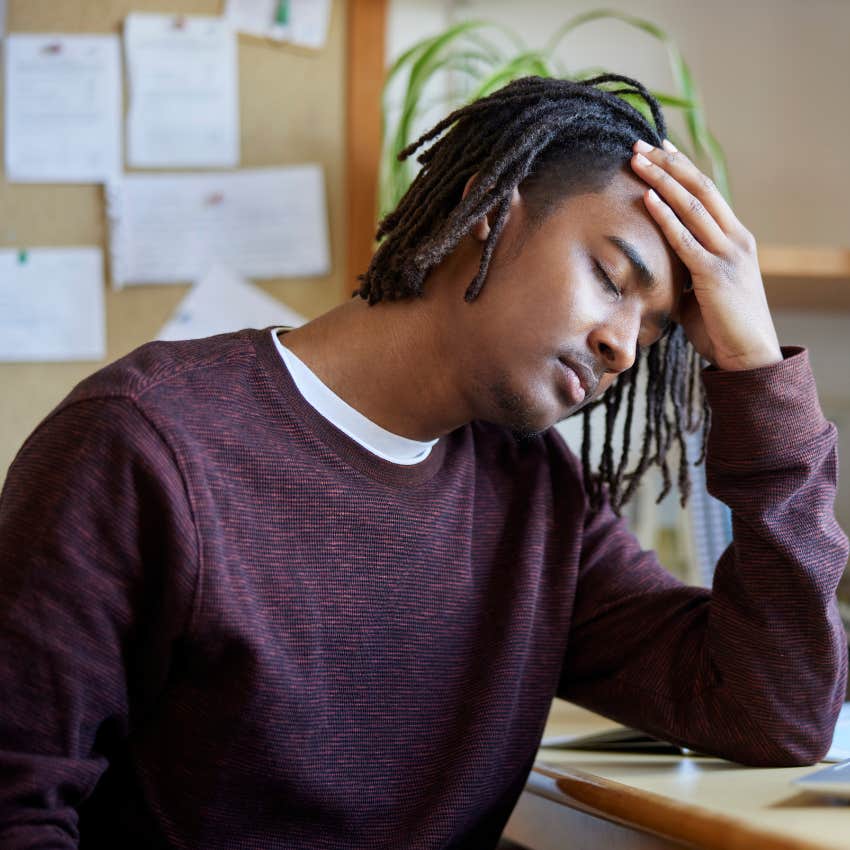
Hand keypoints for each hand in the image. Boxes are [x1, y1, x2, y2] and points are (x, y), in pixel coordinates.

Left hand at [631, 139, 781, 370]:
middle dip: (668, 163)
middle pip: (699, 188)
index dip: (683, 167)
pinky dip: (664, 216)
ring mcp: (727, 254)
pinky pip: (684, 238)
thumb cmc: (722, 327)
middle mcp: (735, 238)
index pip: (707, 192)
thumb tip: (655, 265)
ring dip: (661, 179)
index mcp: (735, 239)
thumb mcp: (700, 291)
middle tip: (640, 143)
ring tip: (637, 159)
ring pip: (692, 205)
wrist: (749, 355)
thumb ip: (683, 271)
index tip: (660, 148)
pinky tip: (647, 197)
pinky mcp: (714, 274)